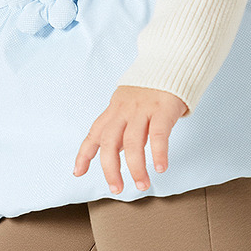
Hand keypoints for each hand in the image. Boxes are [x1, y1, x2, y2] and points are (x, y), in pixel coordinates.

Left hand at [73, 85, 187, 193]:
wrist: (172, 61)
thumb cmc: (151, 89)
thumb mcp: (128, 105)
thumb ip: (122, 127)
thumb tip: (116, 153)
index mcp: (114, 110)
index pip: (94, 134)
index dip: (84, 154)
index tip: (78, 172)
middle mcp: (124, 110)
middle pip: (110, 143)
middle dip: (110, 170)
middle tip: (116, 189)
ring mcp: (143, 109)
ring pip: (133, 143)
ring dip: (136, 168)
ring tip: (142, 185)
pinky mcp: (163, 108)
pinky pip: (159, 135)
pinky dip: (159, 154)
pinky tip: (161, 168)